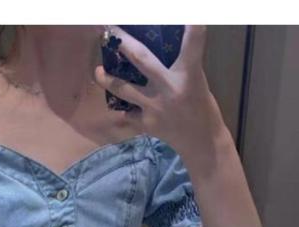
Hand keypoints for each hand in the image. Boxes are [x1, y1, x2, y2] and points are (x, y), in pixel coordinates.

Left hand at [94, 25, 227, 158]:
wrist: (199, 140)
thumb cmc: (200, 106)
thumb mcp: (196, 81)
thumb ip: (180, 65)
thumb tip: (160, 46)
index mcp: (189, 75)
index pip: (192, 43)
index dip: (192, 27)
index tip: (189, 15)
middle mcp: (169, 88)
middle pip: (142, 60)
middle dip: (124, 43)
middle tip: (109, 29)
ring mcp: (155, 107)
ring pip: (124, 89)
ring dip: (107, 80)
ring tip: (98, 71)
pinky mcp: (146, 124)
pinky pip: (128, 112)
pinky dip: (124, 108)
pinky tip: (120, 104)